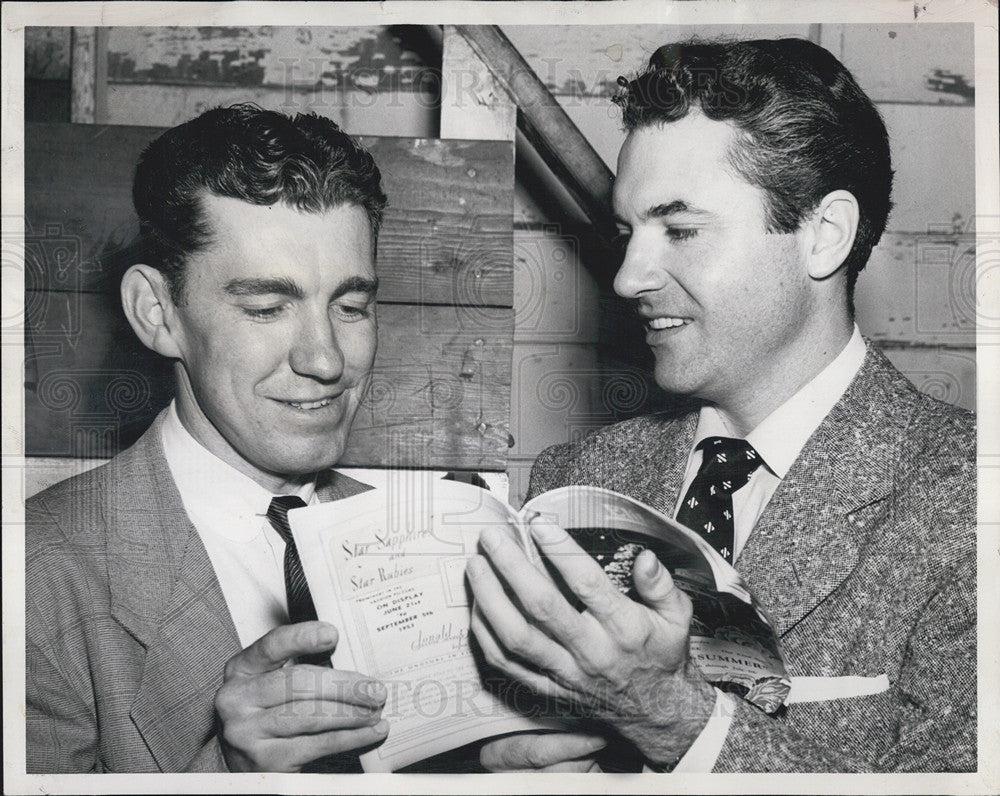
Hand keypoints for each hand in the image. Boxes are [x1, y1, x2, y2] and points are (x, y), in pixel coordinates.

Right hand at [215, 621, 388, 771]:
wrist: (234, 763)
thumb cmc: (261, 713)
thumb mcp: (267, 682)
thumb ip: (297, 666)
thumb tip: (349, 662)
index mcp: (240, 670)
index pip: (272, 646)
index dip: (302, 638)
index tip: (332, 635)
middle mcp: (238, 699)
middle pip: (298, 683)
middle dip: (344, 685)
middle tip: (374, 689)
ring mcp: (248, 732)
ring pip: (311, 716)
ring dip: (351, 713)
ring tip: (375, 710)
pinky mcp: (267, 761)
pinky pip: (318, 745)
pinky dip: (350, 737)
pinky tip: (369, 732)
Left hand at [468, 517, 715, 766]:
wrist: (658, 715)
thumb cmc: (663, 655)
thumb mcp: (677, 617)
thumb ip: (661, 585)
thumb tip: (644, 557)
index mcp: (624, 628)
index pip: (587, 584)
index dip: (560, 551)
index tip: (539, 524)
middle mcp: (590, 652)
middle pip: (541, 607)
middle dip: (511, 566)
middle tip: (491, 536)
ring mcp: (564, 674)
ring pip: (515, 636)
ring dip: (489, 598)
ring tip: (475, 565)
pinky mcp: (546, 690)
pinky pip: (506, 664)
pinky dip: (485, 634)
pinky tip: (477, 605)